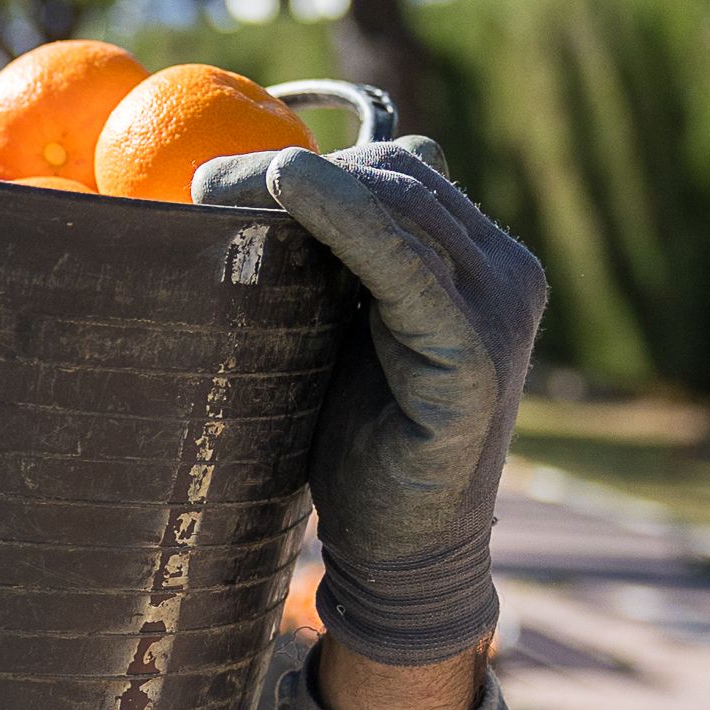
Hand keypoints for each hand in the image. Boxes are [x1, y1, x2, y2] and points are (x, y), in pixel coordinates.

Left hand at [194, 136, 546, 672]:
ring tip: (213, 190)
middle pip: (398, 177)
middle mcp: (507, 273)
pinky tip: (289, 188)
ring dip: (302, 186)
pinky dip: (345, 218)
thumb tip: (247, 187)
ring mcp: (500, 311)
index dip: (317, 159)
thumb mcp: (351, 333)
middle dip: (299, 168)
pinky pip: (403, 266)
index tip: (223, 175)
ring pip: (398, 204)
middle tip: (202, 184)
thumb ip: (339, 267)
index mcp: (484, 260)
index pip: (402, 170)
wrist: (405, 550)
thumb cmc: (364, 443)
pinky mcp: (474, 356)